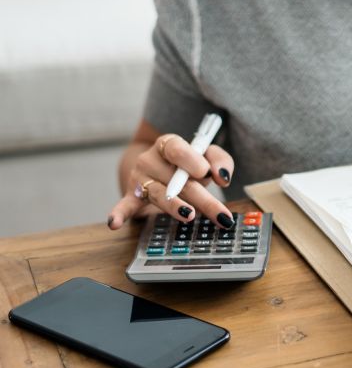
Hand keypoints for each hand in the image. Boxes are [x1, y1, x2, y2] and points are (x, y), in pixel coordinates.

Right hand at [107, 134, 235, 229]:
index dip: (191, 160)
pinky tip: (114, 223)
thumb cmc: (189, 163)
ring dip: (175, 206)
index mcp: (169, 144)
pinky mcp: (132, 196)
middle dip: (202, 199)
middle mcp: (150, 159)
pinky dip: (119, 214)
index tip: (205, 172)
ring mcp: (139, 179)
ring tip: (189, 215)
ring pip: (160, 194)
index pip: (177, 149)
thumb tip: (222, 176)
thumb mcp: (207, 156)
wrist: (159, 167)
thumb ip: (219, 160)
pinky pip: (125, 205)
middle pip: (176, 180)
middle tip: (221, 215)